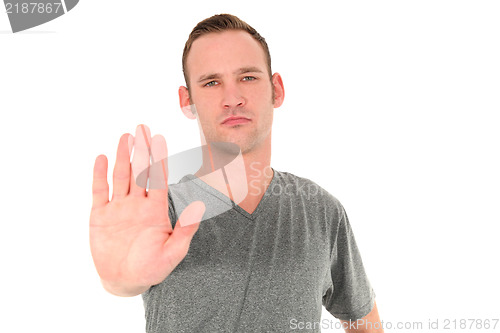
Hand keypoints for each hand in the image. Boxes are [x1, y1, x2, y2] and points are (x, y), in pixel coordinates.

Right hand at [89, 124, 204, 295]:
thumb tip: (200, 207)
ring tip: (125, 137)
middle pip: (139, 171)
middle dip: (141, 150)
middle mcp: (137, 204)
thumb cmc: (152, 268)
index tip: (160, 139)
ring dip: (122, 157)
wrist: (124, 281)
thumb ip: (185, 230)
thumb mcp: (173, 252)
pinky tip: (101, 158)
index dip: (159, 158)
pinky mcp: (100, 215)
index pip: (158, 178)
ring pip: (120, 176)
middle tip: (142, 127)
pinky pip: (99, 191)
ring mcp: (118, 207)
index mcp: (155, 210)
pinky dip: (99, 175)